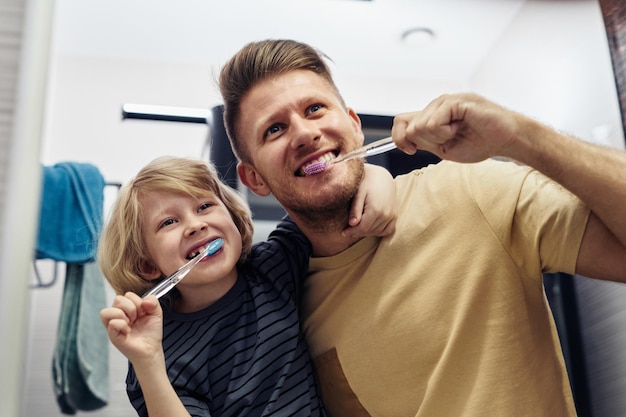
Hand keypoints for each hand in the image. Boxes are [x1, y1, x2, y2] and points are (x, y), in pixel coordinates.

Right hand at [100, 292, 163, 364]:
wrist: (152, 349)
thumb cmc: (151, 332)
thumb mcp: (156, 313)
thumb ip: (153, 302)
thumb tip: (145, 300)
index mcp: (127, 308)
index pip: (127, 295)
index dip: (137, 301)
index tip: (144, 312)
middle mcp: (118, 315)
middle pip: (117, 299)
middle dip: (131, 307)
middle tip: (137, 318)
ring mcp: (114, 326)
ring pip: (107, 311)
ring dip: (123, 314)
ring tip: (131, 323)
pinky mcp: (113, 336)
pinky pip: (112, 323)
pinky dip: (122, 325)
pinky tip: (128, 331)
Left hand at [343, 164, 395, 238]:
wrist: (381, 176)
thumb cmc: (366, 182)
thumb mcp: (358, 193)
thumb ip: (355, 209)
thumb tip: (352, 224)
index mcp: (375, 209)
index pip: (362, 228)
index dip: (352, 232)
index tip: (344, 232)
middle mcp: (386, 214)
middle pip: (369, 231)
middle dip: (358, 232)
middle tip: (348, 230)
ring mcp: (392, 215)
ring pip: (377, 232)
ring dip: (367, 232)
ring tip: (357, 227)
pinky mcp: (395, 215)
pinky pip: (388, 230)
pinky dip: (379, 231)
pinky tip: (370, 227)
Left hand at [392, 93, 524, 162]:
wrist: (507, 139)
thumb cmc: (481, 143)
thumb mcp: (445, 148)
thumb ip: (425, 142)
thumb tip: (405, 140)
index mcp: (433, 115)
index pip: (401, 121)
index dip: (399, 138)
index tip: (412, 150)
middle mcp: (436, 105)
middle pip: (410, 127)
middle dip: (427, 142)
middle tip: (449, 139)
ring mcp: (446, 100)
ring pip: (421, 126)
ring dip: (439, 137)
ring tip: (458, 132)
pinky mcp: (455, 101)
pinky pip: (434, 122)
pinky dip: (446, 132)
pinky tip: (461, 127)